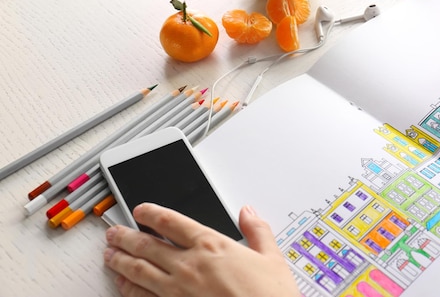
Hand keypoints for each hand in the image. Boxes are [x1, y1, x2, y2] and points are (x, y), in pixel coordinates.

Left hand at [104, 203, 299, 296]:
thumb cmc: (269, 296)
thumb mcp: (271, 258)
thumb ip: (257, 231)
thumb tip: (248, 212)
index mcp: (211, 246)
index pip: (172, 222)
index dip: (151, 213)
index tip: (141, 210)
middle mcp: (189, 265)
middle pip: (147, 245)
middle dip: (126, 236)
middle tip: (114, 232)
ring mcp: (177, 291)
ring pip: (139, 270)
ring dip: (121, 260)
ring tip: (109, 254)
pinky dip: (128, 289)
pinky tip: (121, 284)